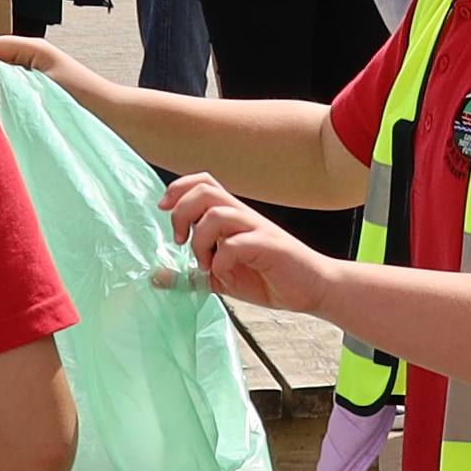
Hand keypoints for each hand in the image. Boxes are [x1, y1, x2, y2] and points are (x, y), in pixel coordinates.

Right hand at [0, 33, 115, 111]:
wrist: (115, 120)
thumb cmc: (85, 99)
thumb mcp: (42, 85)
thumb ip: (8, 80)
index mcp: (33, 49)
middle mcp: (32, 60)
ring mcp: (35, 80)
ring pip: (1, 84)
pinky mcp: (39, 98)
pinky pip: (12, 99)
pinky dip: (7, 109)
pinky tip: (8, 124)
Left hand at [162, 172, 335, 319]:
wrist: (312, 288)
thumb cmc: (270, 277)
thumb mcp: (223, 276)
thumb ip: (193, 273)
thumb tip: (158, 276)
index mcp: (232, 217)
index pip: (202, 182)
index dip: (178, 189)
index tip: (164, 211)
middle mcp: (243, 217)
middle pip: (205, 190)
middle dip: (182, 212)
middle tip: (181, 240)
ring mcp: (257, 230)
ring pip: (217, 213)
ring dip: (201, 240)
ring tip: (204, 263)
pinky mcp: (269, 247)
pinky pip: (236, 244)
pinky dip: (222, 260)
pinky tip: (224, 274)